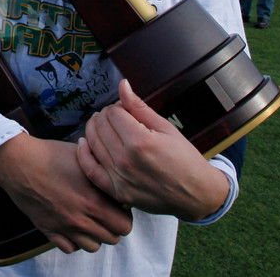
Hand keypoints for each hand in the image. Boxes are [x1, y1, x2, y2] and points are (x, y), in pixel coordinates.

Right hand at [0, 133, 131, 253]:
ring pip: (93, 246)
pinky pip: (69, 248)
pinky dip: (74, 240)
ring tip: (90, 220)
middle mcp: (80, 219)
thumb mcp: (83, 157)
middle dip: (113, 226)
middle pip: (112, 238)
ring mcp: (63, 227)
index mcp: (93, 201)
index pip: (124, 224)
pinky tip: (72, 226)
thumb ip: (102, 171)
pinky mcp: (48, 229)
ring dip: (95, 235)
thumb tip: (116, 179)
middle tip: (106, 212)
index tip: (117, 205)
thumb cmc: (50, 155)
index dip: (124, 214)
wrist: (18, 161)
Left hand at [77, 79, 229, 220]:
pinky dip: (83, 154)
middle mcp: (127, 160)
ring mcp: (120, 178)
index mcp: (141, 141)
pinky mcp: (117, 192)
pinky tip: (84, 142)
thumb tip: (123, 85)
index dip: (117, 107)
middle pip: (101, 126)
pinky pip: (90, 170)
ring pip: (93, 144)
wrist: (196, 194)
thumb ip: (140, 107)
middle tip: (113, 116)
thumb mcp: (166, 128)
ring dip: (93, 129)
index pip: (114, 113)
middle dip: (105, 116)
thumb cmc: (185, 159)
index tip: (123, 109)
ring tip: (99, 123)